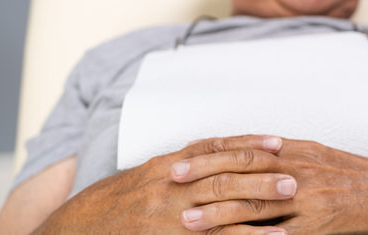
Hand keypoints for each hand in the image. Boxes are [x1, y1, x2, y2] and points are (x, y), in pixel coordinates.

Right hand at [34, 135, 290, 234]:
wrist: (72, 232)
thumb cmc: (112, 203)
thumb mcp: (145, 175)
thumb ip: (181, 164)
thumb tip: (217, 151)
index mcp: (166, 166)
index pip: (215, 149)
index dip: (248, 145)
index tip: (279, 142)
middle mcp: (167, 188)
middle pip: (223, 178)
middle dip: (261, 179)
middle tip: (294, 179)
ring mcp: (167, 218)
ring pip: (218, 214)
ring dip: (256, 215)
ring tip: (288, 216)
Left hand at [172, 137, 367, 233]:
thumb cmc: (346, 172)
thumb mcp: (312, 153)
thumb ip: (279, 153)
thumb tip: (246, 151)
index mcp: (292, 152)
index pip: (242, 150)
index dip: (208, 154)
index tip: (179, 158)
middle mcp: (295, 171)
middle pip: (241, 173)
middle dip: (204, 177)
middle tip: (171, 182)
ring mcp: (304, 199)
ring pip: (254, 206)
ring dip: (218, 214)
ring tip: (188, 220)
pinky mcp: (314, 225)